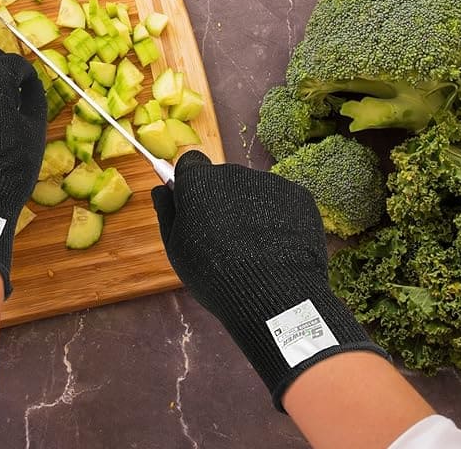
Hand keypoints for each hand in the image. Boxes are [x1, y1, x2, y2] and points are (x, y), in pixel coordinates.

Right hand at [152, 151, 387, 410]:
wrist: (273, 296)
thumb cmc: (213, 274)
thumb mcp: (177, 249)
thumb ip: (168, 212)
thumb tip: (162, 188)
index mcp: (200, 181)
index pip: (191, 163)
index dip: (191, 183)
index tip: (194, 206)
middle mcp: (235, 173)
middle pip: (223, 179)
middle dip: (221, 199)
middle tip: (225, 237)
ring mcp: (270, 183)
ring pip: (253, 191)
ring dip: (250, 209)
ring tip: (254, 247)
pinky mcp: (298, 196)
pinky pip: (279, 201)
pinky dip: (276, 217)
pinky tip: (276, 246)